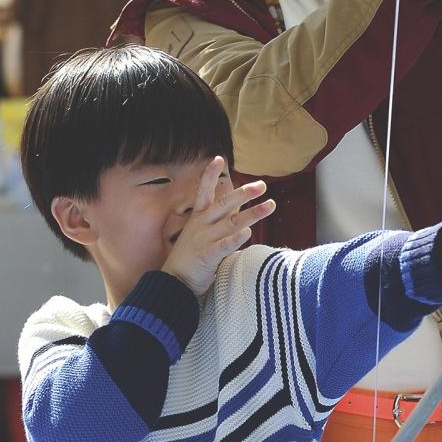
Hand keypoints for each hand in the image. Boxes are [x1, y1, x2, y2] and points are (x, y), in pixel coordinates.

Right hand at [161, 156, 274, 294]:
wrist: (172, 284)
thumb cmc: (190, 260)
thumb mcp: (200, 235)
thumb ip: (217, 224)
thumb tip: (237, 215)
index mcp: (198, 218)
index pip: (204, 192)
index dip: (210, 175)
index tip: (218, 158)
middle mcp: (201, 225)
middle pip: (224, 204)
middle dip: (244, 193)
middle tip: (262, 185)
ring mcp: (204, 239)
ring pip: (231, 223)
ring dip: (252, 213)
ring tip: (270, 205)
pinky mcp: (207, 256)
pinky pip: (224, 246)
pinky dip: (236, 239)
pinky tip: (248, 234)